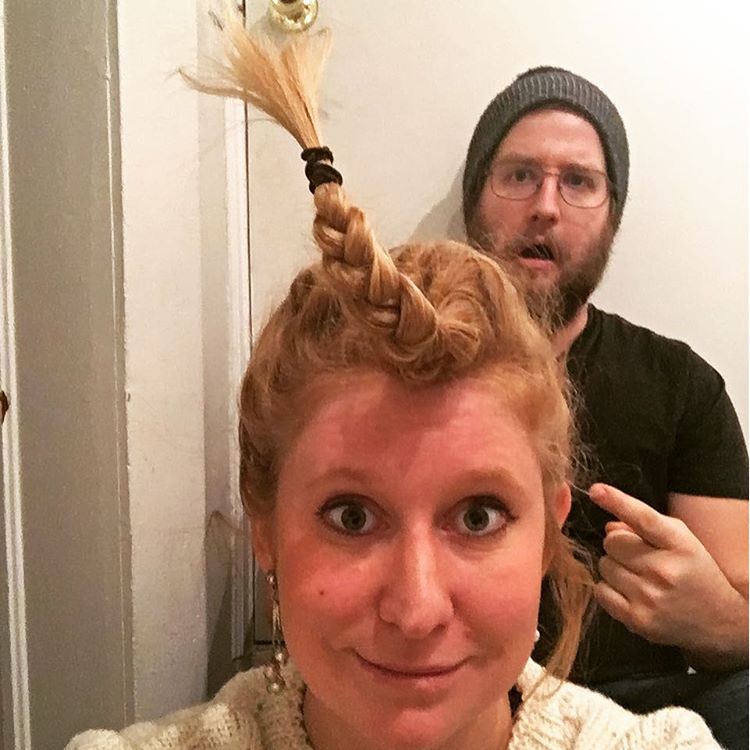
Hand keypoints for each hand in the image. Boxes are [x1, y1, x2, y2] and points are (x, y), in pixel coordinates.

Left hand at [588, 483, 736, 649]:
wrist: (720, 623)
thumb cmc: (694, 573)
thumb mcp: (681, 541)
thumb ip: (645, 526)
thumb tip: (608, 526)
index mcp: (680, 545)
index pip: (643, 518)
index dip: (617, 501)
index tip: (596, 490)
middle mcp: (665, 570)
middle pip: (611, 542)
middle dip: (618, 546)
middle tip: (638, 557)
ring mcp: (649, 597)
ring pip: (604, 565)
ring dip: (614, 568)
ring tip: (638, 577)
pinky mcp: (637, 620)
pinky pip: (601, 592)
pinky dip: (609, 590)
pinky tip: (630, 593)